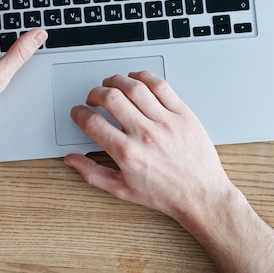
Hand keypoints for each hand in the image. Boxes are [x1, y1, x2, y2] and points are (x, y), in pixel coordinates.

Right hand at [64, 71, 233, 224]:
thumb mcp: (122, 190)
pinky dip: (144, 76)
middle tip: (93, 97)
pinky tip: (136, 79)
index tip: (79, 111)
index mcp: (127, 154)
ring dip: (117, 80)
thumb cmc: (164, 194)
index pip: (92, 122)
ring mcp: (165, 122)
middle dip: (95, 93)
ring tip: (112, 84)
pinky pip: (161, 85)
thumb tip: (71, 159)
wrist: (201, 195)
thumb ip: (92, 173)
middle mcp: (145, 134)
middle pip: (111, 98)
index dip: (79, 113)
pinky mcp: (183, 114)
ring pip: (134, 87)